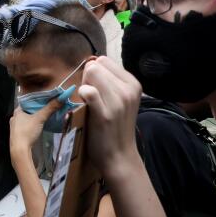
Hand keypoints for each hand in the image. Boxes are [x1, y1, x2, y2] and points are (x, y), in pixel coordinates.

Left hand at [9, 101, 61, 172]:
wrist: (20, 150)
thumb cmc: (27, 132)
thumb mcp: (39, 118)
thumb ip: (50, 108)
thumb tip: (61, 98)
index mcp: (17, 111)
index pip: (27, 101)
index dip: (37, 100)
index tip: (46, 99)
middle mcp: (15, 118)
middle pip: (28, 110)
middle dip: (37, 109)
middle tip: (48, 107)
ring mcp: (15, 127)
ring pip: (27, 119)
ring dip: (35, 117)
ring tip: (46, 115)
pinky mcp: (18, 135)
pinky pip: (27, 126)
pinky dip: (33, 124)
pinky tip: (39, 126)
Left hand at [76, 57, 142, 182]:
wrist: (119, 156)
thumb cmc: (115, 126)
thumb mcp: (120, 99)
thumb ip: (109, 80)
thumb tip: (90, 62)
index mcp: (133, 83)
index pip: (104, 60)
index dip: (95, 73)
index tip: (99, 89)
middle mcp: (128, 90)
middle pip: (95, 65)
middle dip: (88, 78)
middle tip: (93, 98)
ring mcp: (118, 102)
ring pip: (90, 73)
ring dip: (84, 87)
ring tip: (91, 104)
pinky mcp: (105, 114)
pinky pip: (88, 91)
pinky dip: (82, 95)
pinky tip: (86, 106)